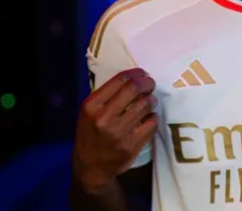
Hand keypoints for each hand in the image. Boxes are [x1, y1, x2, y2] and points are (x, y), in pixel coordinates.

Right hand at [72, 68, 158, 191]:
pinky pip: (152, 122)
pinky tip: (149, 118)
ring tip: (149, 101)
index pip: (120, 80)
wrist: (91, 168)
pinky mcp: (132, 144)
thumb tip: (134, 77)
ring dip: (151, 100)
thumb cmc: (90, 135)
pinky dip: (153, 117)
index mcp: (92, 106)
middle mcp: (104, 117)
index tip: (143, 73)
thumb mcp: (88, 113)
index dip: (136, 73)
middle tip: (150, 84)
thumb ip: (106, 96)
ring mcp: (119, 132)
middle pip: (135, 88)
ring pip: (146, 104)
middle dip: (147, 83)